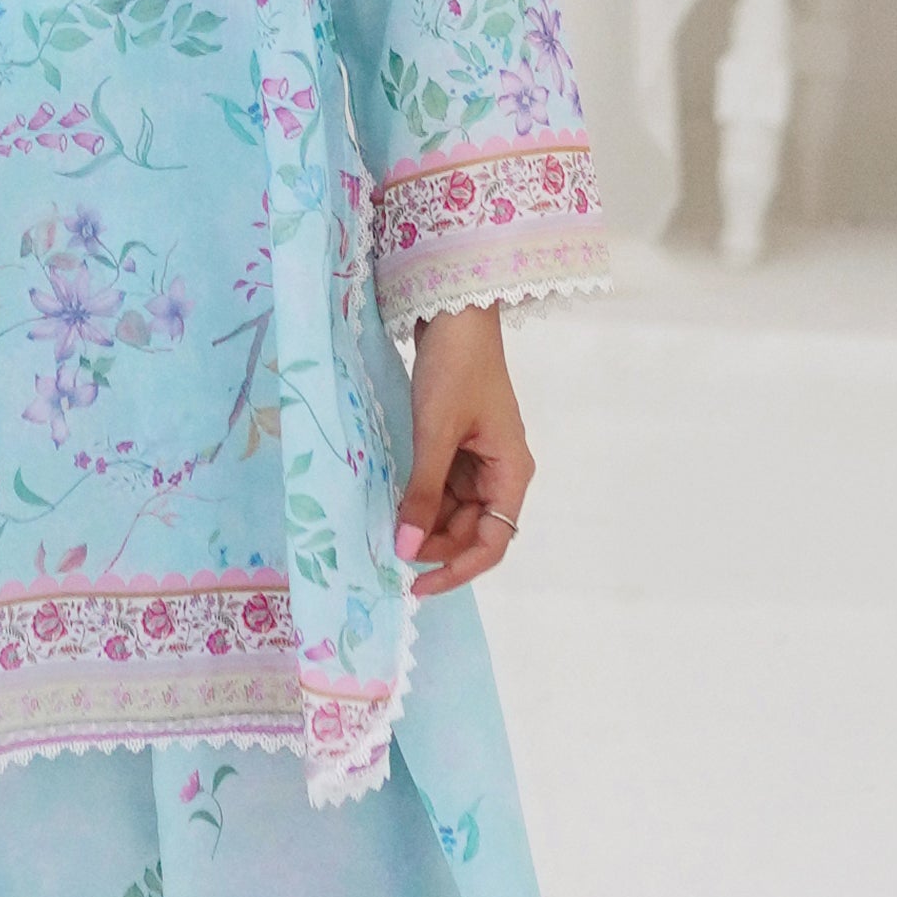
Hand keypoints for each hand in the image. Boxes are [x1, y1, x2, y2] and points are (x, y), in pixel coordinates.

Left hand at [394, 303, 533, 593]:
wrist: (454, 312)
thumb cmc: (456, 369)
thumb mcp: (435, 433)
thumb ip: (422, 493)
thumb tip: (407, 549)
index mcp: (511, 474)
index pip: (491, 543)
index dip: (456, 570)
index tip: (416, 584)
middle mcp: (499, 473)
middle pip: (470, 530)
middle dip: (432, 544)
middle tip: (387, 548)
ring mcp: (478, 460)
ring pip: (451, 511)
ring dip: (422, 521)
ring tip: (384, 525)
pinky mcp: (457, 445)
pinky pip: (440, 487)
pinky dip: (417, 497)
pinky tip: (391, 500)